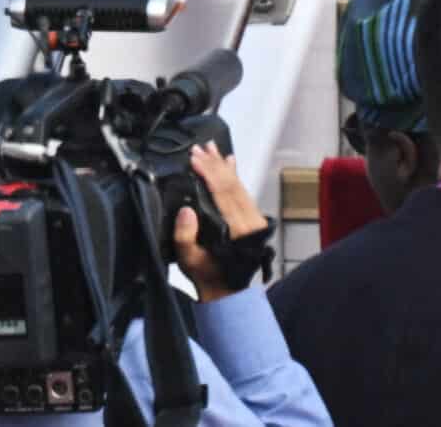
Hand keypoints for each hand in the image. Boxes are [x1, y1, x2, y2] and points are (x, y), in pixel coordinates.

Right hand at [174, 143, 263, 302]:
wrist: (228, 291)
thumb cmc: (208, 276)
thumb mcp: (190, 261)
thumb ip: (186, 237)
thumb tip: (186, 210)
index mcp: (237, 229)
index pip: (223, 193)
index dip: (209, 173)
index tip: (195, 158)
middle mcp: (250, 220)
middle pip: (232, 184)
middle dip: (214, 164)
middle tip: (199, 148)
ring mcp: (254, 218)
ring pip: (239, 185)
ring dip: (223, 166)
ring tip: (211, 148)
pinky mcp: (252, 217)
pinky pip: (243, 191)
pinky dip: (234, 175)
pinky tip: (229, 161)